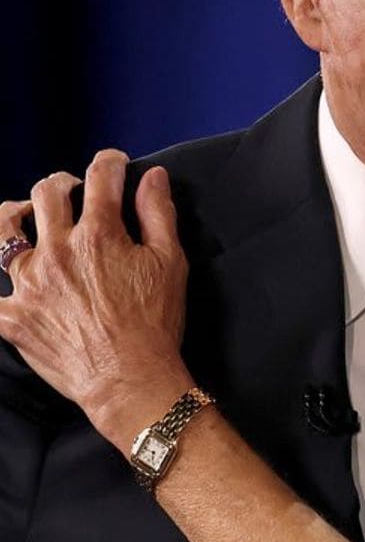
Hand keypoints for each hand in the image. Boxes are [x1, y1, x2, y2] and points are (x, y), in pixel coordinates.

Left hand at [0, 150, 193, 447]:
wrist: (130, 379)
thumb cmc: (156, 323)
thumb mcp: (170, 263)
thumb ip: (158, 214)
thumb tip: (152, 176)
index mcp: (99, 235)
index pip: (100, 178)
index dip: (109, 163)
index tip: (114, 164)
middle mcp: (57, 251)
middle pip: (46, 193)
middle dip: (62, 183)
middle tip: (73, 191)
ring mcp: (29, 284)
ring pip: (2, 231)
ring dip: (14, 216)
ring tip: (25, 219)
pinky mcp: (12, 317)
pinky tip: (6, 284)